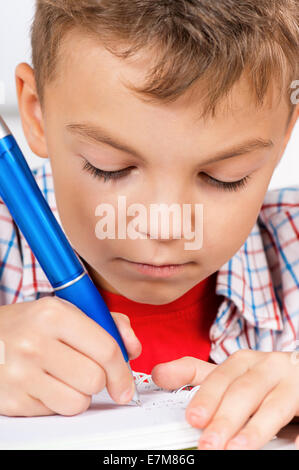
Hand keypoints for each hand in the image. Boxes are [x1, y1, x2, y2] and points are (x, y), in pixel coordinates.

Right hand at [0, 296, 140, 416]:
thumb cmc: (29, 324)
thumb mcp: (65, 310)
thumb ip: (107, 323)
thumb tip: (133, 347)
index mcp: (54, 314)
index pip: (106, 349)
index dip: (122, 370)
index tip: (124, 382)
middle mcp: (35, 342)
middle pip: (95, 379)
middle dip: (97, 379)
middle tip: (85, 370)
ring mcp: (21, 374)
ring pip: (78, 402)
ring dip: (78, 393)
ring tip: (63, 376)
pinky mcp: (12, 400)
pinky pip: (55, 412)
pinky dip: (56, 402)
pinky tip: (44, 383)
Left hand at [151, 350, 298, 449]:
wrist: (298, 374)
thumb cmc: (261, 379)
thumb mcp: (228, 376)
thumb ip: (195, 376)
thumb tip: (158, 374)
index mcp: (241, 361)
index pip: (219, 377)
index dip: (206, 396)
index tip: (192, 417)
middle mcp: (264, 367)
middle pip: (242, 391)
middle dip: (224, 418)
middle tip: (208, 442)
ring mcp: (288, 381)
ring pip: (270, 405)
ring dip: (254, 429)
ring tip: (237, 448)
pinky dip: (298, 435)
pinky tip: (292, 446)